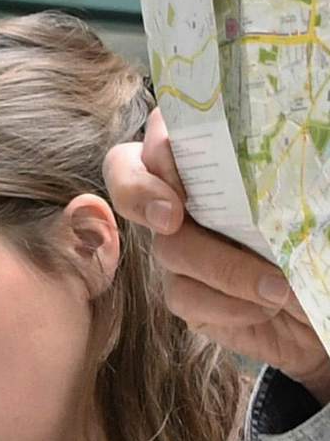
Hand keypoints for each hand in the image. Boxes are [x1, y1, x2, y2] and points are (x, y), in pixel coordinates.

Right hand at [108, 114, 329, 386]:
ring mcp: (183, 244)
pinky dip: (222, 305)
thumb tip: (289, 157)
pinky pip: (182, 296)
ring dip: (220, 267)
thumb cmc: (325, 239)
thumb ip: (289, 175)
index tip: (186, 176)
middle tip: (172, 219)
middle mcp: (190, 195)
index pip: (168, 130)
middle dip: (140, 193)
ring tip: (277, 288)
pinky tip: (261, 309)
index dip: (162, 147)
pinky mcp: (187, 292)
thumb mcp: (314, 197)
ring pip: (168, 247)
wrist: (326, 302)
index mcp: (221, 158)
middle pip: (130, 175)